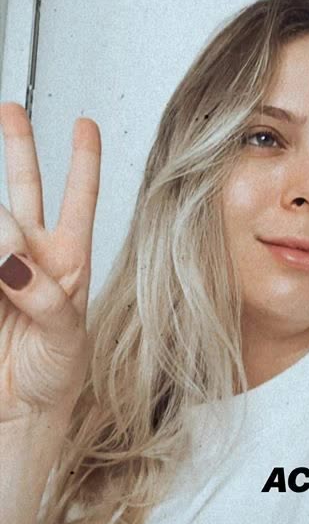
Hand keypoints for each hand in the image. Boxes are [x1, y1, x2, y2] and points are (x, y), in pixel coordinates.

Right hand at [0, 102, 100, 422]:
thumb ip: (47, 296)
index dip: (83, 160)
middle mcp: (33, 255)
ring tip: (4, 264)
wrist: (20, 411)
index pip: (80, 199)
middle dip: (19, 146)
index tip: (85, 125)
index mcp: (69, 261)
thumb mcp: (68, 338)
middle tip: (11, 111)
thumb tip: (14, 260)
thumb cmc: (56, 375)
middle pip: (26, 187)